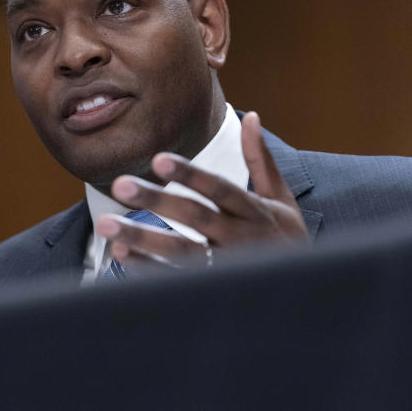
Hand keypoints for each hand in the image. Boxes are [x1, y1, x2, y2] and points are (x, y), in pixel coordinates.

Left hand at [96, 111, 306, 269]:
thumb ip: (261, 160)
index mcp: (256, 212)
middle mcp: (240, 240)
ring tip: (106, 225)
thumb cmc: (286, 238)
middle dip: (157, 201)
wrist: (305, 293)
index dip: (191, 175)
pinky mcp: (211, 290)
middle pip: (195, 218)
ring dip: (143, 238)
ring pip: (180, 252)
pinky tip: (119, 252)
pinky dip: (146, 267)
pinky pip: (174, 279)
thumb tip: (251, 116)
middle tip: (119, 185)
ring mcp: (225, 268)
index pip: (220, 189)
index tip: (158, 158)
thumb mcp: (280, 199)